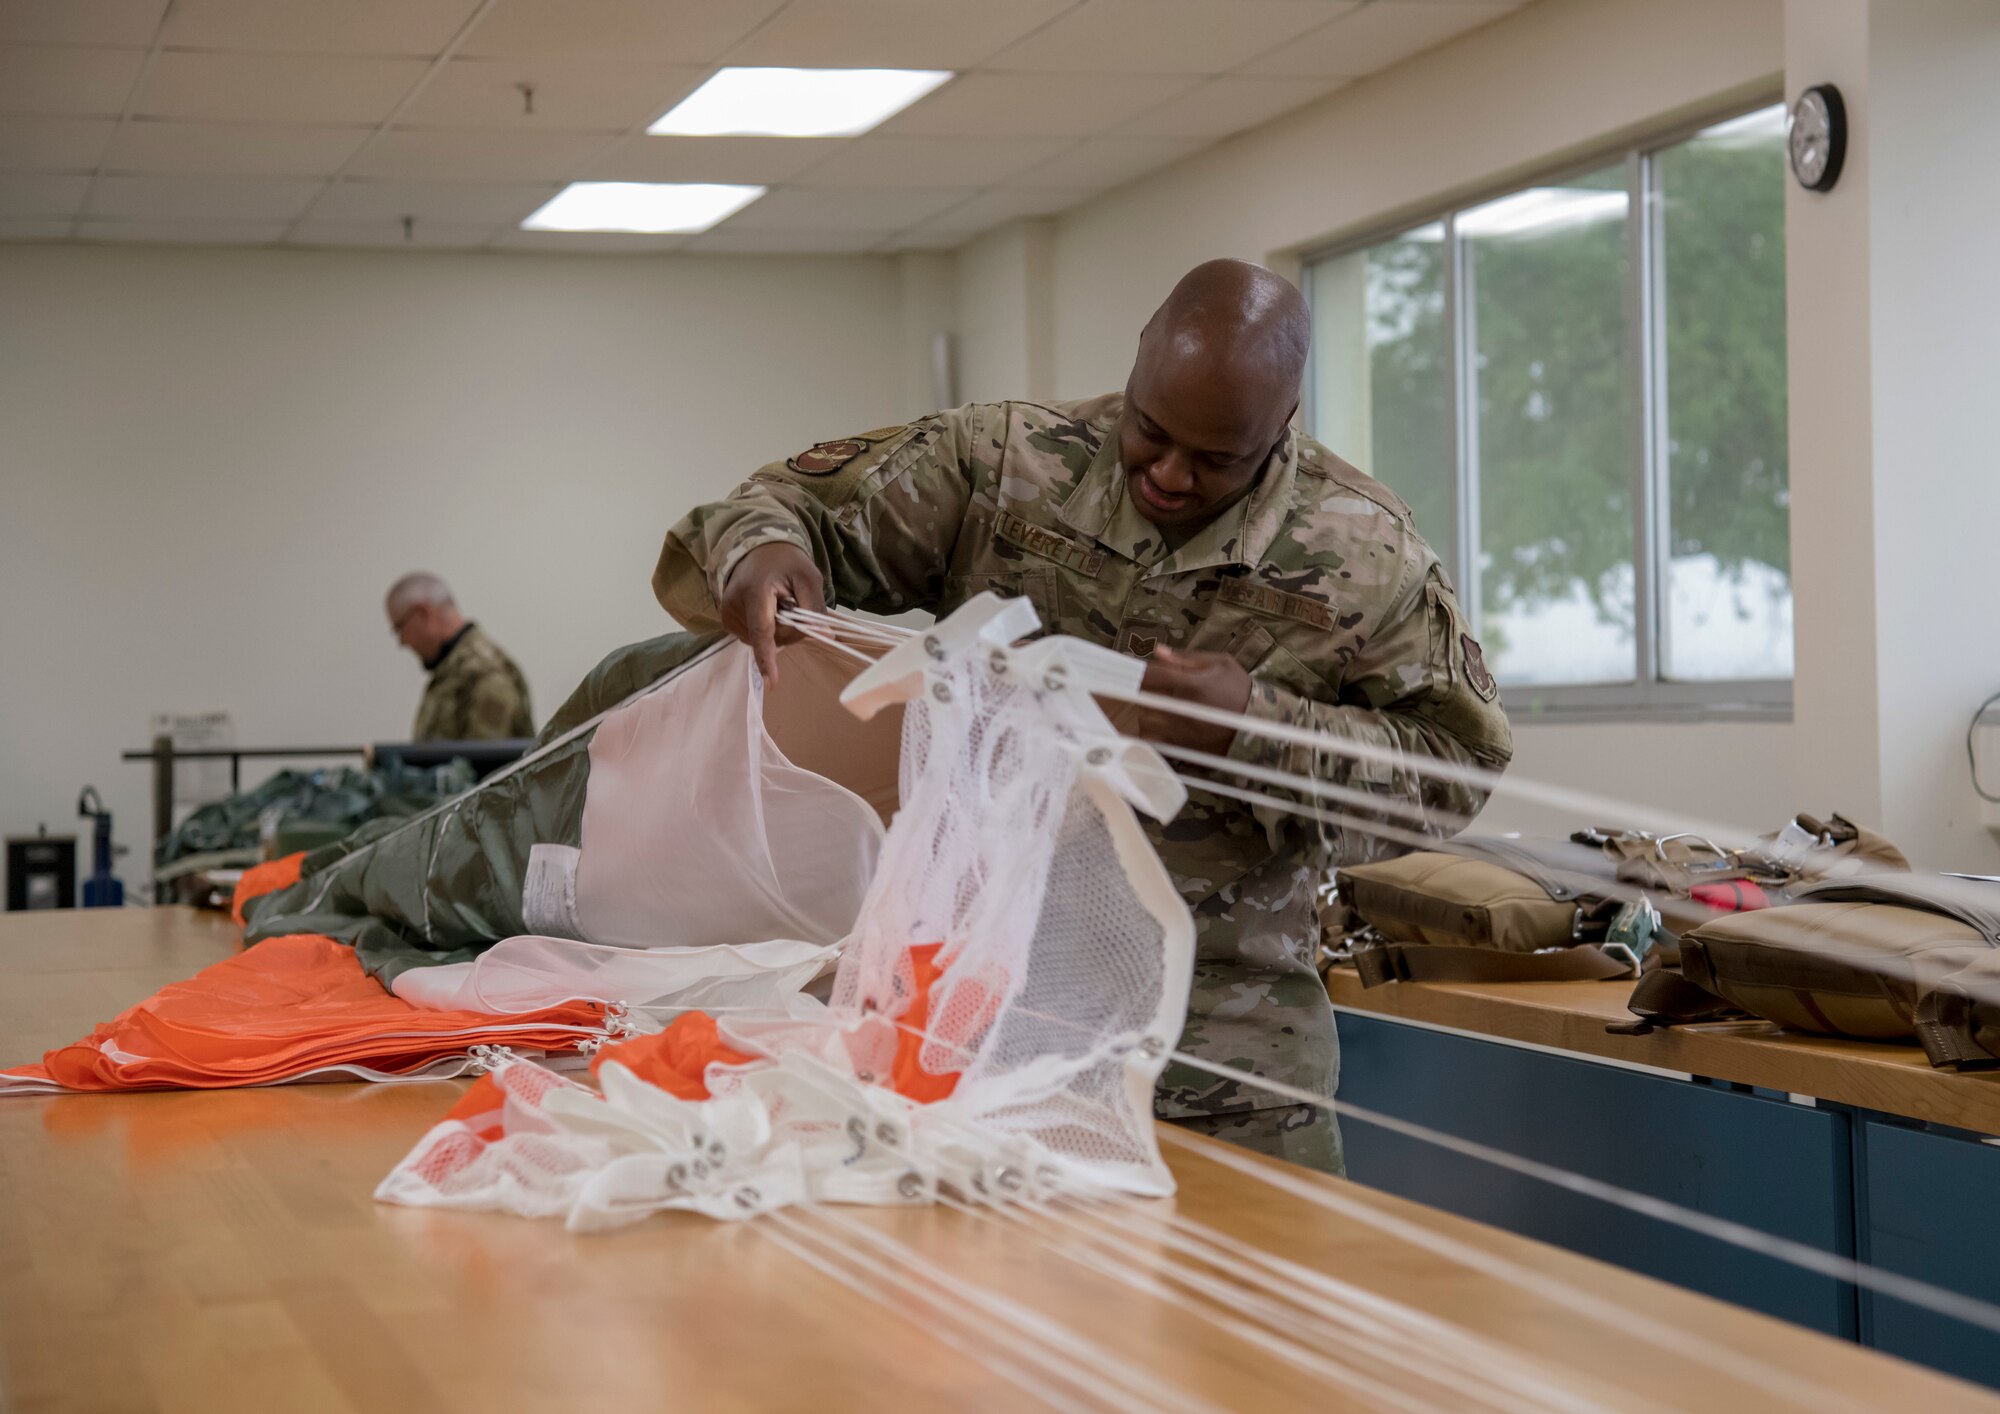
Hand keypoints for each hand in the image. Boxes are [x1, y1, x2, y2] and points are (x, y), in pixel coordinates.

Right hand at [719, 541, 826, 683]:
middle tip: (793, 604)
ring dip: (777, 631)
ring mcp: (727, 613)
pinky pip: (753, 637)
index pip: (762, 631)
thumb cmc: (787, 563)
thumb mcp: (809, 577)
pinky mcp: (726, 619)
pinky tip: (768, 611)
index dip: (768, 658)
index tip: (772, 682)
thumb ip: (815, 607)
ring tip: (777, 604)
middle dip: (789, 631)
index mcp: (755, 591)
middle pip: (769, 639)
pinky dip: (766, 631)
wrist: (759, 551)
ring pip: (761, 641)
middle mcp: (734, 604)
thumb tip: (823, 635)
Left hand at [1137, 646, 1251, 754]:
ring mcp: (1183, 731)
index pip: (1152, 676)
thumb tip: (1158, 651)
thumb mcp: (1220, 663)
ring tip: (1159, 707)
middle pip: (1145, 699)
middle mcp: (1184, 709)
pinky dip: (1152, 733)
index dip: (1138, 672)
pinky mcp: (1184, 746)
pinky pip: (1156, 741)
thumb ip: (1187, 658)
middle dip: (1144, 693)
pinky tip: (1160, 726)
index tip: (1129, 670)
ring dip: (1147, 712)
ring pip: (1146, 721)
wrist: (1259, 722)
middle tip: (1151, 689)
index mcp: (1192, 684)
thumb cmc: (1239, 687)